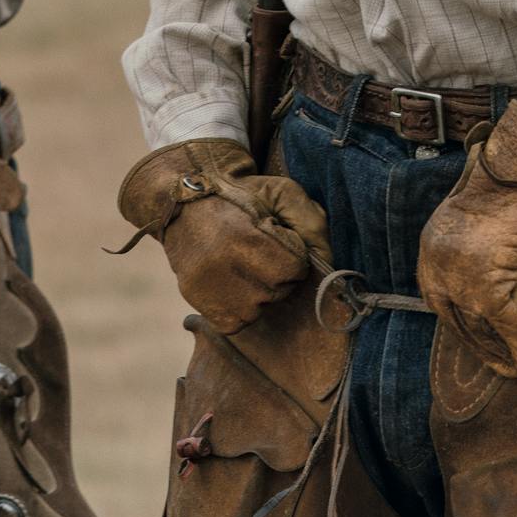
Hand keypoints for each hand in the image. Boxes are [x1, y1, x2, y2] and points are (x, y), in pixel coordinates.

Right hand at [117, 139, 330, 333]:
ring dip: (260, 292)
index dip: (292, 251)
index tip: (276, 237)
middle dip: (277, 273)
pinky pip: (236, 323)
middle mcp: (221, 266)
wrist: (186, 200)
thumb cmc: (242, 195)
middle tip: (259, 251)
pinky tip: (234, 284)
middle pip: (277, 290)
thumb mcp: (281, 193)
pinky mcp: (196, 301)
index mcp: (243, 237)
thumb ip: (312, 223)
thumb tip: (330, 265)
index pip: (294, 267)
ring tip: (244, 266)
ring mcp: (206, 288)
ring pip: (258, 309)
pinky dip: (241, 307)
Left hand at [416, 103, 516, 377]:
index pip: (436, 297)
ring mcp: (461, 281)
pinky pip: (510, 327)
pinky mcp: (489, 291)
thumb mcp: (475, 215)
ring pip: (480, 328)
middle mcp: (438, 265)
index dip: (457, 320)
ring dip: (500, 352)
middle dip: (477, 344)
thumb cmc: (509, 184)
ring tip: (516, 369)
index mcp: (431, 245)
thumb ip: (472, 243)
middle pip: (455, 318)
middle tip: (498, 364)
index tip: (474, 336)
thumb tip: (488, 268)